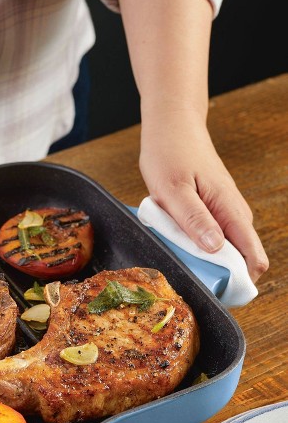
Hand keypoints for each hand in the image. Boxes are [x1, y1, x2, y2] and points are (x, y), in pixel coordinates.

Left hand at [139, 110, 268, 281]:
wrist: (171, 127)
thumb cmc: (170, 155)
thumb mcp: (173, 190)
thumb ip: (194, 220)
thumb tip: (215, 249)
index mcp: (229, 211)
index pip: (252, 258)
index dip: (239, 282)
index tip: (217, 296)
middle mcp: (233, 214)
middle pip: (239, 259)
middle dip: (218, 276)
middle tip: (189, 282)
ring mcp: (223, 211)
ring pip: (224, 249)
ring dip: (205, 262)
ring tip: (179, 264)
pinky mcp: (211, 209)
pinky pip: (211, 237)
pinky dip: (196, 247)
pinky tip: (177, 245)